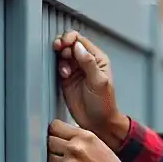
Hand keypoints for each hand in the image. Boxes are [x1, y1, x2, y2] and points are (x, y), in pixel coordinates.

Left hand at [47, 119, 136, 161]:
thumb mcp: (99, 145)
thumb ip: (78, 139)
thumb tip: (60, 137)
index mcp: (84, 137)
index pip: (55, 127)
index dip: (55, 133)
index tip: (56, 138)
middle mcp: (75, 149)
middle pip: (49, 142)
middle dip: (55, 149)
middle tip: (65, 157)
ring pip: (48, 160)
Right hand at [53, 30, 128, 149]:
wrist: (98, 122)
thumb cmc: (104, 104)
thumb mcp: (99, 82)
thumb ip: (88, 63)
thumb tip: (78, 47)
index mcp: (97, 59)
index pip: (80, 40)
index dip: (70, 39)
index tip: (64, 44)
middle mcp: (85, 62)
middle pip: (69, 44)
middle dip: (62, 45)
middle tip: (60, 51)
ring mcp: (75, 70)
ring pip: (62, 54)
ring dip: (59, 57)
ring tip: (65, 69)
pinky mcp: (66, 79)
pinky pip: (58, 66)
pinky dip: (57, 67)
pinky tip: (63, 74)